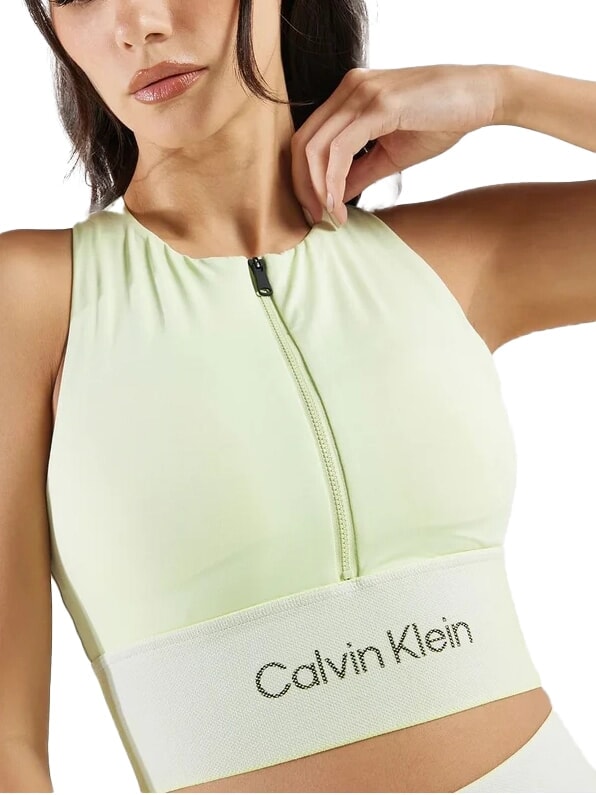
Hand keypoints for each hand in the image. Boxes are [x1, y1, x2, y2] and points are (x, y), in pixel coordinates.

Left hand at [291, 64, 503, 224]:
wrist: (482, 97)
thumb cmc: (442, 120)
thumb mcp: (391, 154)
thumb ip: (360, 172)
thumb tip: (334, 197)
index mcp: (349, 95)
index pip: (308, 138)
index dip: (304, 179)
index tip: (317, 211)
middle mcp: (349, 88)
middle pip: (302, 143)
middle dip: (302, 187)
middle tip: (315, 219)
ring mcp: (361, 93)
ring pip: (316, 147)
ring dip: (316, 189)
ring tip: (328, 217)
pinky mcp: (378, 105)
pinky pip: (340, 149)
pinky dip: (332, 181)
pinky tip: (338, 204)